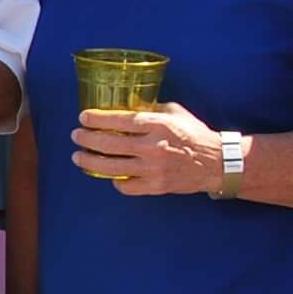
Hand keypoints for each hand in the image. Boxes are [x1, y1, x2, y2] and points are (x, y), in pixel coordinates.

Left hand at [70, 104, 224, 195]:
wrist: (216, 162)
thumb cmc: (194, 134)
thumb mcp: (175, 112)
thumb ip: (151, 109)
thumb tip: (126, 106)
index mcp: (158, 124)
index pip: (119, 120)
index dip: (97, 119)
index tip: (83, 117)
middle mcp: (153, 147)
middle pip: (109, 144)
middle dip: (87, 139)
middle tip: (76, 136)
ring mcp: (153, 169)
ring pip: (111, 167)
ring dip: (89, 162)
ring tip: (78, 157)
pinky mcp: (155, 186)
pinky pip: (126, 186)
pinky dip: (114, 180)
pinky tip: (108, 174)